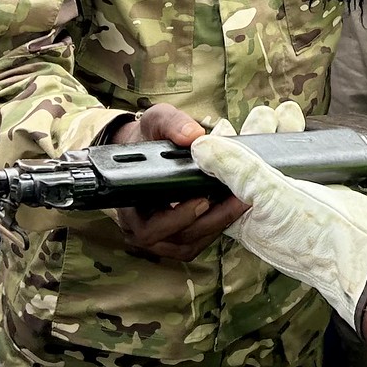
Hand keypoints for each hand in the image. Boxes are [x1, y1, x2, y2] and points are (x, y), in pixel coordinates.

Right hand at [109, 103, 248, 261]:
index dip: (178, 219)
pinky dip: (212, 231)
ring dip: (215, 228)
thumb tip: (193, 135)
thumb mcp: (156, 120)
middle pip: (175, 239)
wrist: (144, 149)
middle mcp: (138, 227)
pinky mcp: (171, 239)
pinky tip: (228, 211)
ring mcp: (155, 237)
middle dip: (209, 222)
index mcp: (128, 204)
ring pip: (187, 246)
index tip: (203, 200)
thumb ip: (172, 124)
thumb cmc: (146, 138)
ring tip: (237, 205)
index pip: (150, 227)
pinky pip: (193, 245)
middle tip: (235, 201)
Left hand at [190, 120, 366, 330]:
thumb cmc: (317, 235)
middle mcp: (264, 209)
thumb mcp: (271, 198)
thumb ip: (238, 171)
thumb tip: (199, 149)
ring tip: (284, 111)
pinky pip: (300, 161)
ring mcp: (290, 201)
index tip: (222, 125)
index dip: (218, 152)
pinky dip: (298, 140)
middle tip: (263, 115)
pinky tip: (299, 122)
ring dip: (277, 132)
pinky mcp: (315, 192)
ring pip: (276, 159)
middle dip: (254, 134)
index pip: (220, 180)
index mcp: (244, 217)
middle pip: (249, 164)